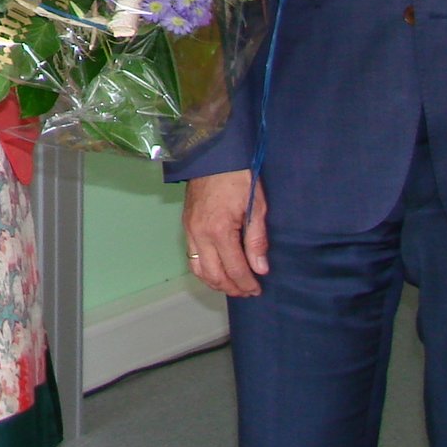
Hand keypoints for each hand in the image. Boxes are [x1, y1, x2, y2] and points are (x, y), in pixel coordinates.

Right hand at [183, 170, 269, 298]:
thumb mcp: (256, 206)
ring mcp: (189, 230)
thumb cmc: (238, 177)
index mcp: (218, 230)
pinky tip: (217, 270)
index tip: (258, 289)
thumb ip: (257, 240)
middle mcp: (199, 234)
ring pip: (198, 270)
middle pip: (214, 275)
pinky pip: (191, 257)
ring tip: (233, 285)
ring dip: (216, 282)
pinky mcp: (186, 225)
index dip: (247, 283)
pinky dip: (204, 270)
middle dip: (232, 288)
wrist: (213, 154)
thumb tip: (260, 268)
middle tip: (248, 291)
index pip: (234, 269)